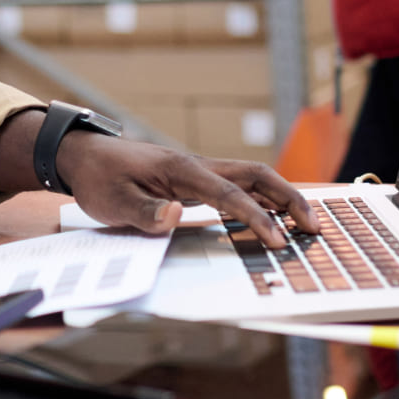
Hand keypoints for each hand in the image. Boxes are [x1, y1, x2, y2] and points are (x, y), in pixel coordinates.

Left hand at [56, 133, 316, 247]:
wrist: (84, 157)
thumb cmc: (99, 179)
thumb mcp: (112, 202)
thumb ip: (144, 212)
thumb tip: (176, 216)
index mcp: (181, 171)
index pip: (230, 194)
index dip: (257, 218)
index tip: (278, 242)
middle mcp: (197, 166)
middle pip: (256, 175)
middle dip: (289, 198)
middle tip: (315, 227)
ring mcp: (198, 171)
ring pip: (251, 178)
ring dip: (280, 197)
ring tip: (305, 225)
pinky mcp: (195, 180)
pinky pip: (238, 186)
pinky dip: (262, 199)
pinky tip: (270, 218)